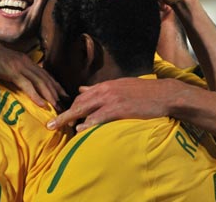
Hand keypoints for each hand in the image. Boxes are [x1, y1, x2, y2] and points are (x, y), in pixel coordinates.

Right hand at [0, 37, 66, 110]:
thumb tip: (18, 83)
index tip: (62, 95)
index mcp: (24, 59)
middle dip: (56, 92)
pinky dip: (36, 95)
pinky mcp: (11, 71)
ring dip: (50, 95)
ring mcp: (19, 65)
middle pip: (45, 78)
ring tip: (57, 107)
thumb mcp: (3, 65)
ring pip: (40, 82)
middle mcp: (25, 61)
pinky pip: (27, 85)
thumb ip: (12, 72)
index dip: (54, 84)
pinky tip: (42, 104)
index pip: (44, 73)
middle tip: (65, 105)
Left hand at [46, 77, 182, 131]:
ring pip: (85, 109)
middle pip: (78, 103)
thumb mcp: (119, 86)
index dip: (69, 108)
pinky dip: (88, 123)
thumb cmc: (143, 92)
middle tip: (51, 124)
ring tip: (58, 128)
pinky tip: (80, 130)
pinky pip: (99, 117)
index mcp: (105, 86)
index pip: (81, 97)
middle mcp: (105, 90)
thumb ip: (99, 89)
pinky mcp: (119, 108)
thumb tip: (82, 90)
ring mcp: (112, 99)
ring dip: (69, 119)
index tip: (60, 117)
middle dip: (63, 114)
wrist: (164, 94)